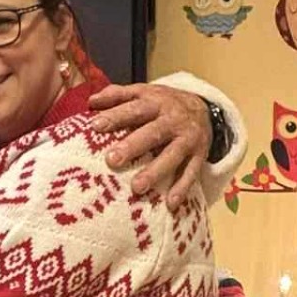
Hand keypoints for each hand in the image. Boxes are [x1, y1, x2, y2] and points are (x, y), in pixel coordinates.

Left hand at [88, 83, 210, 208]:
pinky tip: (170, 203)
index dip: (116, 116)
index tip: (95, 126)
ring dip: (155, 171)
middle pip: (153, 132)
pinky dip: (182, 188)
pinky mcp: (199, 156)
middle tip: (112, 160)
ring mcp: (188, 139)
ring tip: (137, 187)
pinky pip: (191, 173)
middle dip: (133, 146)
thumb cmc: (163, 104)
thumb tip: (92, 101)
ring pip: (173, 155)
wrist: (204, 109)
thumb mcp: (143, 92)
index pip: (134, 108)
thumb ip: (117, 94)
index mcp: (156, 102)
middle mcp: (173, 120)